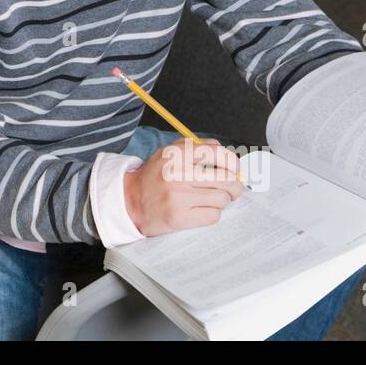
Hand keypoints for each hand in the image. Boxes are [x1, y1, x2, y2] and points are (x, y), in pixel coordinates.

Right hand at [124, 137, 245, 236]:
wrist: (130, 201)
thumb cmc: (153, 177)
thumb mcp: (168, 152)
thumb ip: (195, 147)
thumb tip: (225, 155)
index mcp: (176, 155)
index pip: (217, 153)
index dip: (232, 162)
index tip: (235, 169)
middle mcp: (178, 174)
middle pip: (226, 179)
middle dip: (235, 185)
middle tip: (233, 188)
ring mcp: (179, 197)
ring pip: (222, 198)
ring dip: (222, 200)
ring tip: (211, 199)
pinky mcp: (180, 217)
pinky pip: (213, 215)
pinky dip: (212, 213)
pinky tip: (201, 209)